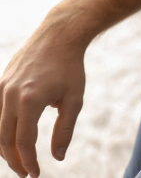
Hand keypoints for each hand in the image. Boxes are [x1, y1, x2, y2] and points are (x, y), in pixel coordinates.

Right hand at [0, 20, 85, 177]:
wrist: (58, 36)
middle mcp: (9, 94)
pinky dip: (1, 128)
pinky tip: (10, 138)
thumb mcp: (74, 99)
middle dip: (13, 159)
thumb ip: (64, 130)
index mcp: (30, 100)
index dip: (28, 161)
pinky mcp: (0, 82)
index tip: (36, 174)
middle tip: (25, 173)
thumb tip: (58, 156)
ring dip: (4, 146)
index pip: (23, 141)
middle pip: (4, 138)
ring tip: (17, 160)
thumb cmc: (70, 68)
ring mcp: (1, 87)